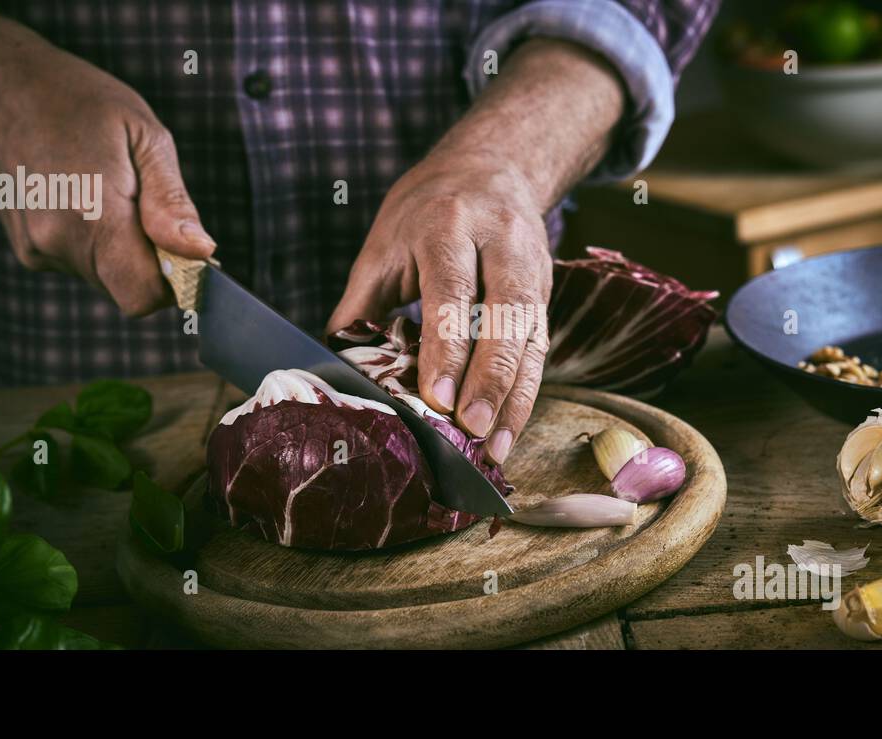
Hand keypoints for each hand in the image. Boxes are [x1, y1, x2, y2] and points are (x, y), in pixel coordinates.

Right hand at [0, 49, 214, 314]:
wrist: (0, 89)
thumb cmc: (80, 103)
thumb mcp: (144, 136)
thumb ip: (171, 202)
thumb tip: (200, 251)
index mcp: (92, 215)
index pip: (143, 296)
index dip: (174, 281)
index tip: (184, 248)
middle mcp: (57, 242)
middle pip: (127, 290)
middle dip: (149, 262)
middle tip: (143, 203)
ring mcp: (35, 249)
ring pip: (104, 278)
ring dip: (120, 251)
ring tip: (106, 191)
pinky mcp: (26, 249)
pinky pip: (80, 263)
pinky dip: (94, 243)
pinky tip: (81, 196)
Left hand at [327, 153, 552, 464]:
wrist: (495, 165)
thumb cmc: (427, 209)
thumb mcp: (385, 242)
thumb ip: (363, 301)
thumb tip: (334, 362)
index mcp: (449, 224)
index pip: (451, 290)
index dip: (447, 347)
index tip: (438, 397)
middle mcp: (500, 241)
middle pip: (505, 314)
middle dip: (490, 378)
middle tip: (471, 429)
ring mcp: (532, 264)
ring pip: (532, 336)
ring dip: (515, 397)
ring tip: (494, 448)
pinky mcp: (547, 290)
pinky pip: (540, 347)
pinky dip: (525, 393)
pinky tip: (509, 430)